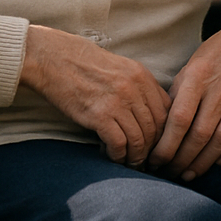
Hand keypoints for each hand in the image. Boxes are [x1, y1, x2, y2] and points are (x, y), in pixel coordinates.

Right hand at [20, 25, 170, 166]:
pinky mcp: (99, 115)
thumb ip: (138, 88)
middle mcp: (134, 88)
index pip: (166, 111)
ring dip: (135, 157)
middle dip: (152, 149)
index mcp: (142, 76)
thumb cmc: (83, 64)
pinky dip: (118, 155)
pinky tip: (111, 156)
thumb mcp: (119, 68)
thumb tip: (149, 116)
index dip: (164, 133)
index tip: (157, 144)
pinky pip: (119, 144)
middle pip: (155, 128)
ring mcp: (117, 101)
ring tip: (129, 163)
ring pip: (139, 139)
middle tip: (145, 160)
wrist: (53, 58)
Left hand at [147, 4, 220, 179]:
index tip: (156, 159)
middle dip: (182, 160)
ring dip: (204, 162)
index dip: (166, 144)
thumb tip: (162, 124)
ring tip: (189, 174)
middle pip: (199, 134)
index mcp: (199, 74)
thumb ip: (179, 90)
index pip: (179, 118)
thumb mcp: (194, 61)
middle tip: (170, 174)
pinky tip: (218, 162)